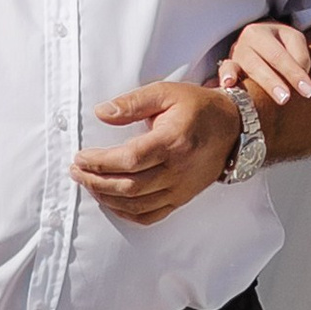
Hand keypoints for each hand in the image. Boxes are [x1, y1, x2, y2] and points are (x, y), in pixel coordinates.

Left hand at [72, 79, 238, 224]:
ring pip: (136, 205)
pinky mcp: (182, 198)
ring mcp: (180, 188)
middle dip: (95, 181)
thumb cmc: (198, 108)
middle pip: (129, 186)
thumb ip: (132, 103)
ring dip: (106, 197)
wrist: (234, 128)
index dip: (100, 162)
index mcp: (172, 142)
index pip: (129, 159)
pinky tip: (111, 202)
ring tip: (88, 183)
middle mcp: (177, 170)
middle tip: (76, 171)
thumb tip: (101, 112)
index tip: (80, 157)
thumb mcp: (166, 93)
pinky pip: (150, 216)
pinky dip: (126, 213)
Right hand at [220, 19, 310, 108]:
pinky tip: (227, 85)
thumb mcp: (293, 41)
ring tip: (257, 99)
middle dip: (272, 82)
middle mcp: (245, 41)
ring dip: (252, 84)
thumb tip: (299, 75)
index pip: (279, 55)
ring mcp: (234, 54)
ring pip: (241, 68)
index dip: (294, 73)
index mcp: (263, 32)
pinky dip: (224, 77)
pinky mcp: (226, 67)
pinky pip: (223, 71)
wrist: (260, 37)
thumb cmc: (281, 43)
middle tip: (285, 98)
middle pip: (258, 63)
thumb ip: (300, 56)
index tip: (308, 91)